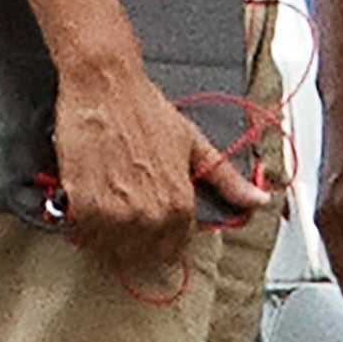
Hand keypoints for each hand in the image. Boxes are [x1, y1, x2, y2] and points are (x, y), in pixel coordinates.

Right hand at [52, 59, 268, 279]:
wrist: (106, 88)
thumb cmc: (147, 110)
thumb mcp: (196, 145)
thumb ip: (227, 180)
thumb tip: (260, 201)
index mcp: (179, 205)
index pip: (173, 248)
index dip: (164, 235)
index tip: (153, 220)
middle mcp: (148, 215)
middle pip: (141, 253)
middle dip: (136, 236)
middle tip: (127, 204)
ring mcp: (113, 214)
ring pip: (111, 248)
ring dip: (109, 232)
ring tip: (109, 198)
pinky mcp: (82, 206)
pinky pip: (84, 234)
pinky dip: (86, 223)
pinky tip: (91, 198)